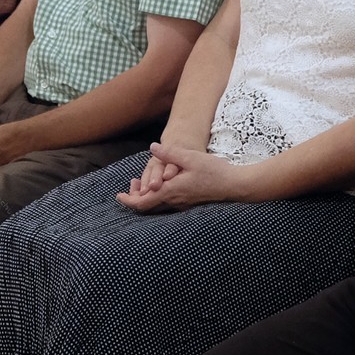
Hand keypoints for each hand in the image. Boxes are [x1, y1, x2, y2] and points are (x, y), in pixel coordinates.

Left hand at [117, 142, 248, 212]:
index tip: (118, 195)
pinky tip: (162, 184)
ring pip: (157, 204)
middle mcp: (175, 201)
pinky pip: (167, 203)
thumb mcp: (190, 158)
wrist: (236, 186)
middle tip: (131, 184)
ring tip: (142, 182)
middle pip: (147, 206)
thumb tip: (152, 148)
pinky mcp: (189, 202)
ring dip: (147, 195)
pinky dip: (158, 195)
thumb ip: (170, 153)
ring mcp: (182, 204)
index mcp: (171, 191)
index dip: (128, 200)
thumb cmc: (215, 171)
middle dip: (135, 196)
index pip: (142, 202)